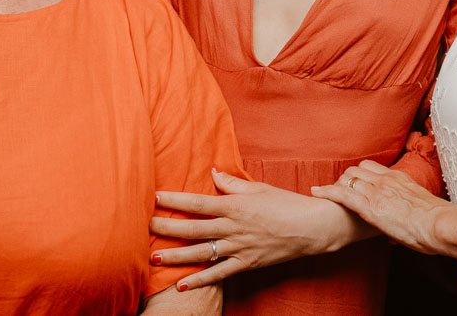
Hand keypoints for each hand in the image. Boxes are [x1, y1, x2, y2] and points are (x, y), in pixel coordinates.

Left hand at [150, 169, 373, 290]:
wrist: (312, 227)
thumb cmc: (286, 203)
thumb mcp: (258, 188)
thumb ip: (233, 182)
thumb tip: (213, 172)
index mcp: (235, 205)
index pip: (198, 202)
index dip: (175, 200)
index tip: (154, 197)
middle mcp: (233, 227)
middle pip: (193, 228)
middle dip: (167, 228)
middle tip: (144, 226)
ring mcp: (239, 248)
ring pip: (201, 253)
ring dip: (176, 256)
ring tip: (154, 256)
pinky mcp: (247, 264)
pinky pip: (219, 274)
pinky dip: (200, 281)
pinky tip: (181, 285)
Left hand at [310, 160, 447, 254]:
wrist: (439, 225)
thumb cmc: (436, 222)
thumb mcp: (422, 208)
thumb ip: (410, 209)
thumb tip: (404, 223)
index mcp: (399, 179)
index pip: (372, 167)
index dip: (360, 175)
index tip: (355, 183)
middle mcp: (385, 181)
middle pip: (357, 170)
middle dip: (346, 179)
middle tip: (341, 191)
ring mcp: (377, 192)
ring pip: (347, 179)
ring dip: (336, 186)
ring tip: (327, 194)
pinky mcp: (370, 206)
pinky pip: (343, 194)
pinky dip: (327, 192)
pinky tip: (317, 192)